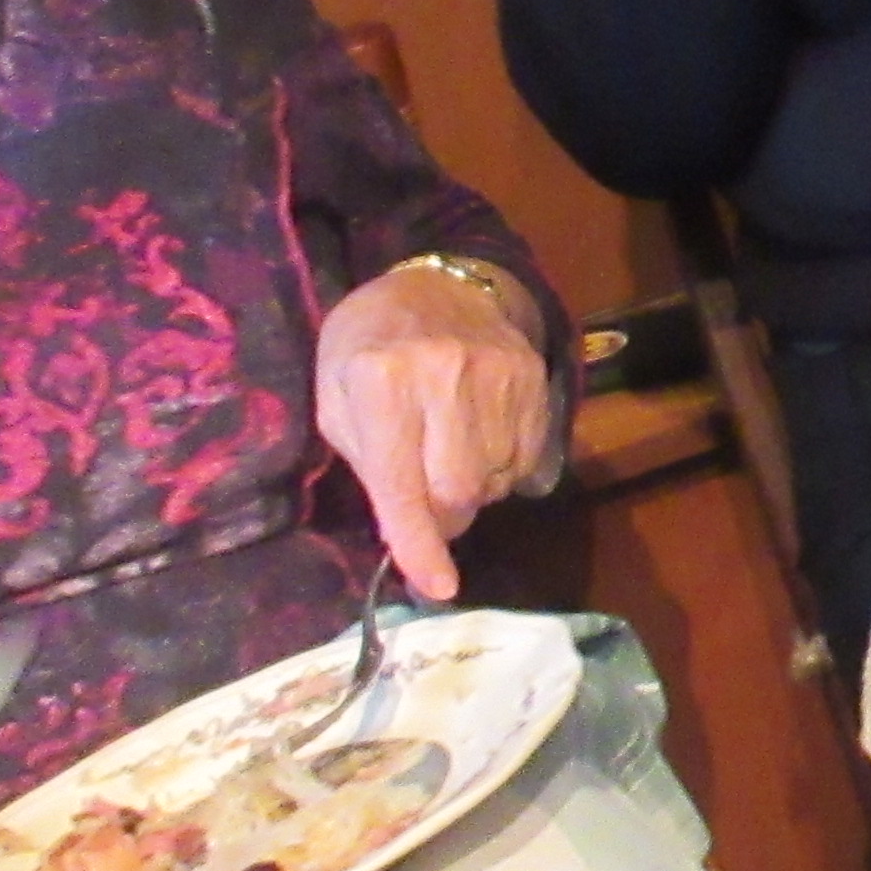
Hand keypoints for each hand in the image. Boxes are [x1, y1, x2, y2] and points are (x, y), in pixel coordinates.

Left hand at [316, 261, 556, 599]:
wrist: (436, 284)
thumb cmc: (368, 348)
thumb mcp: (338, 401)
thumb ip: (368, 466)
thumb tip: (405, 536)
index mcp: (379, 381)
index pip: (403, 484)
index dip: (419, 543)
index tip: (436, 586)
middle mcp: (443, 374)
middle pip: (460, 491)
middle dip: (444, 518)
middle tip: (428, 507)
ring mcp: (496, 372)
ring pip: (497, 479)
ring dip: (474, 491)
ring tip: (451, 458)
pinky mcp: (532, 376)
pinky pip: (526, 457)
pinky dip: (504, 469)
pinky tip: (482, 442)